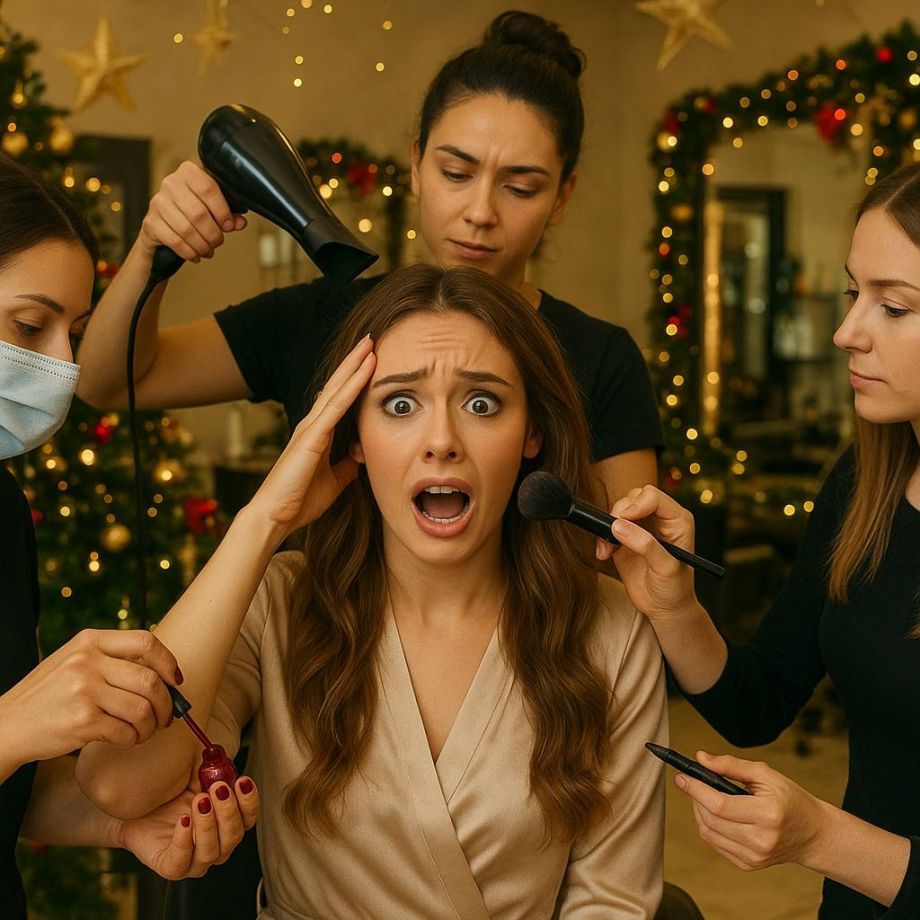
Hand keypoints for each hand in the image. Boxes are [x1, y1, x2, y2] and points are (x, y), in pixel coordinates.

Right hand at [1, 630, 180, 767]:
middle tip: (166, 717)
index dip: (168, 661)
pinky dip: (133, 739)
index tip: (175, 680)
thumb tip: (166, 676)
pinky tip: (125, 739)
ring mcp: (84, 691)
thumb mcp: (75, 662)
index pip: (146, 641)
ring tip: (144, 731)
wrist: (7, 725)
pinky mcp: (81, 721)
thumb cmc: (50, 696)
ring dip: (151, 726)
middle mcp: (87, 661)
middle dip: (167, 704)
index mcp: (89, 641)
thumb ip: (113, 660)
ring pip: (143, 709)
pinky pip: (126, 731)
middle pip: (150, 680)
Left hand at [117, 776, 259, 879]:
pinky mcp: (170, 867)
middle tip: (218, 788)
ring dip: (208, 824)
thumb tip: (220, 749)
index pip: (248, 818)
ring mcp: (194, 860)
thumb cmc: (169, 790)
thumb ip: (211, 765)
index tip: (242, 781)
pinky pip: (180, 862)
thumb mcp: (194, 774)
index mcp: (226, 823)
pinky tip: (183, 820)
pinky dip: (184, 841)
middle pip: (233, 836)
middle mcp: (215, 845)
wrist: (135, 807)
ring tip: (199, 800)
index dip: (249, 801)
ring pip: (210, 851)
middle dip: (228, 811)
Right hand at [138, 161, 246, 263]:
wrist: (161, 228)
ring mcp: (158, 202)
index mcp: (189, 172)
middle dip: (213, 234)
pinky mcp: (150, 222)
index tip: (228, 226)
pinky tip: (195, 255)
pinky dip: (189, 252)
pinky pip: (175, 241)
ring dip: (202, 245)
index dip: (222, 211)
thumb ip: (228, 215)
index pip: (208, 188)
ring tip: (208, 250)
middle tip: (217, 242)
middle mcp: (170, 183)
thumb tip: (240, 222)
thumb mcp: (213, 210)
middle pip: (198, 213)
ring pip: (187, 229)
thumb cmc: (192, 214)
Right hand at [246, 336, 375, 537]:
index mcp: (317, 434)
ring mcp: (310, 428)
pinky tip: (364, 371)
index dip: (353, 378)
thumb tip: (363, 454)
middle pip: (337, 385)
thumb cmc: (300, 500)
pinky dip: (352, 387)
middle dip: (354, 361)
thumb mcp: (335, 480)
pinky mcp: (311, 437)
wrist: (275, 516)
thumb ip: (347, 465)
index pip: (338, 398)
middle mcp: (312, 425)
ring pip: (337, 389)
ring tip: (370, 344)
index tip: (370, 359)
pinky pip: (336, 407)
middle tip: (371, 338)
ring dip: (354, 366)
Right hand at [597, 485, 698, 621]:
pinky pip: (608, 526)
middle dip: (619, 514)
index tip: (624, 520)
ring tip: (609, 550)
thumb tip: (619, 527)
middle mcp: (659, 519)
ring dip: (608, 527)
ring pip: (619, 509)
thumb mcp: (666, 568)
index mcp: (677, 520)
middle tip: (615, 536)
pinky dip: (602, 538)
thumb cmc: (675, 588)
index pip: (654, 497)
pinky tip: (605, 554)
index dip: (637, 504)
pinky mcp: (625, 537)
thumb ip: (646, 545)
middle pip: (633, 498)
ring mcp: (641, 527)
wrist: (664, 608)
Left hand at [675, 752, 828, 870]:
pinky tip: (716, 814)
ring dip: (699, 811)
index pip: (720, 805)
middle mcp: (761, 840)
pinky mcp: (748, 865)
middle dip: (695, 798)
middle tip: (693, 782)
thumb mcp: (766, 774)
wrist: (812, 833)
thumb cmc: (789, 799)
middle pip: (710, 819)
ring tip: (705, 797)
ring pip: (708, 833)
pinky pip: (715, 844)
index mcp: (768, 815)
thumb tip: (701, 758)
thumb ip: (731, 765)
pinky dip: (708, 826)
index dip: (696, 790)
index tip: (681, 777)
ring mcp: (754, 856)